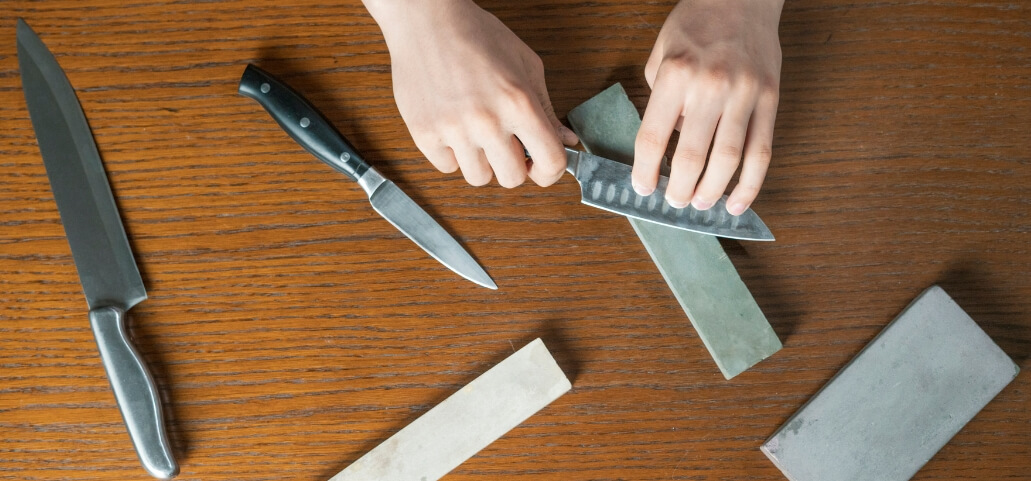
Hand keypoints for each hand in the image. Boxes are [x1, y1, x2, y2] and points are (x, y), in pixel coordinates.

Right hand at [363, 0, 577, 187]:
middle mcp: (487, 121)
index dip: (550, 172)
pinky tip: (453, 128)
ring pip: (478, 177)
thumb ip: (546, 108)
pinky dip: (452, 154)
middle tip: (506, 147)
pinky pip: (447, 167)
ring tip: (477, 134)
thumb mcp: (525, 65)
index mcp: (519, 103)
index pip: (551, 162)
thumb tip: (565, 139)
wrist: (427, 20)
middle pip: (512, 178)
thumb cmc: (476, 36)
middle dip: (514, 166)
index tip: (542, 168)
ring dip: (482, 162)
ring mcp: (453, 130)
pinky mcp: (424, 133)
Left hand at [633, 0, 782, 214]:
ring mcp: (745, 94)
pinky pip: (762, 151)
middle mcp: (710, 86)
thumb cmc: (696, 25)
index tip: (643, 188)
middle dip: (680, 188)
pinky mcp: (770, 99)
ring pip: (729, 159)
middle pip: (692, 155)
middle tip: (675, 202)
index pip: (654, 137)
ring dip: (712, 191)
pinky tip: (737, 201)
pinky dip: (750, 184)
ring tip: (701, 205)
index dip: (646, 170)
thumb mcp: (661, 55)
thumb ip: (661, 101)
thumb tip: (669, 143)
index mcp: (675, 75)